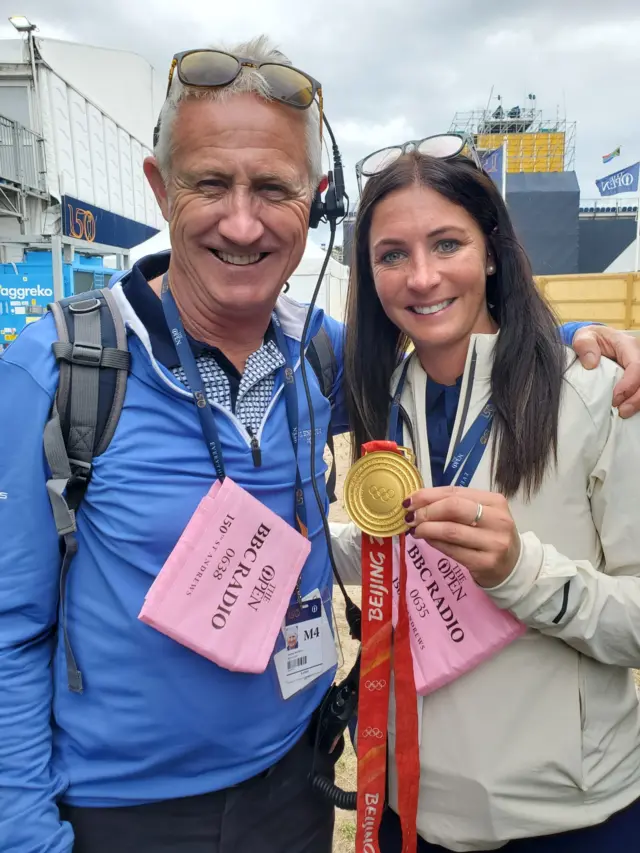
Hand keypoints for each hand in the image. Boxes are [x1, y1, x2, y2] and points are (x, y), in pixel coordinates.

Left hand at [404, 486, 520, 588]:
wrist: (512, 566)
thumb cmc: (489, 535)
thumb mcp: (479, 514)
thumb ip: (453, 505)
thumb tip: (417, 502)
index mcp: (495, 501)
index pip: (455, 492)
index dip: (428, 495)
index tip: (409, 501)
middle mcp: (497, 520)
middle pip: (453, 508)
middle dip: (426, 511)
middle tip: (410, 517)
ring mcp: (493, 542)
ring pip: (450, 530)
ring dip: (426, 529)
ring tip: (415, 530)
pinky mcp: (485, 563)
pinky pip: (452, 550)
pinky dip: (434, 543)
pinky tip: (427, 540)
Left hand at [572, 325, 639, 417]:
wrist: (592, 341)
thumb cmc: (589, 339)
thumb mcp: (583, 337)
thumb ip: (584, 345)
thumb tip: (591, 363)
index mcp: (627, 345)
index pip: (636, 365)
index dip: (629, 384)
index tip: (615, 399)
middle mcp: (637, 355)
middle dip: (636, 398)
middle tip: (622, 411)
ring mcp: (638, 368)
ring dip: (638, 402)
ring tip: (624, 413)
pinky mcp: (635, 377)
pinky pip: (639, 389)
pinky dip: (635, 401)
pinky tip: (626, 409)